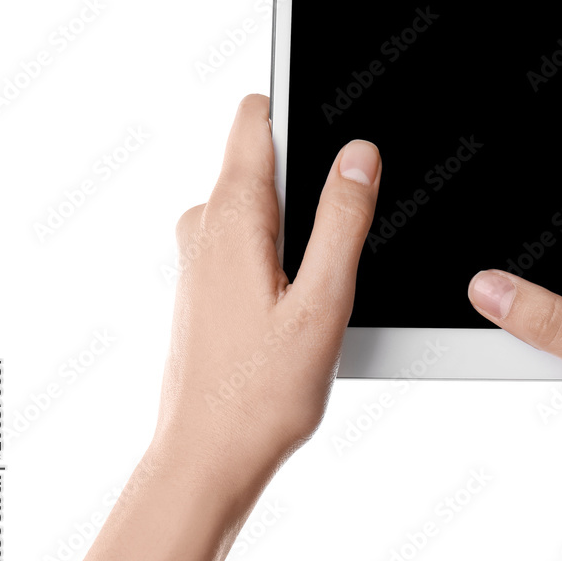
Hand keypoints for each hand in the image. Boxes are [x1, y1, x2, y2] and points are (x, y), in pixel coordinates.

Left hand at [64, 94, 381, 560]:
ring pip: (263, 199)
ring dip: (302, 217)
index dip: (297, 102)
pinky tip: (304, 297)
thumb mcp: (323, 299)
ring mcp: (202, 253)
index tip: (335, 110)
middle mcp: (207, 225)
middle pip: (265, 156)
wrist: (207, 458)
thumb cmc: (260, 393)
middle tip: (350, 224)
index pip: (254, 118)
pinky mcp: (208, 279)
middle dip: (314, 172)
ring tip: (327, 277)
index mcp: (232, 216)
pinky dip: (285, 244)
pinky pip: (252, 233)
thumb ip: (342, 219)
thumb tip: (359, 154)